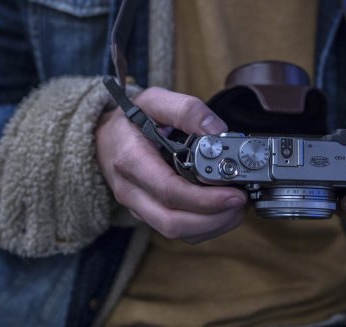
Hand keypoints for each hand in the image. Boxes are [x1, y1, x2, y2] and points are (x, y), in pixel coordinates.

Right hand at [95, 87, 246, 242]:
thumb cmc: (129, 120)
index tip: (235, 193)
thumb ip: (186, 109)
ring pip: (177, 233)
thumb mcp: (153, 100)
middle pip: (173, 222)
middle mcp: (131, 191)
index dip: (205, 199)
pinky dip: (205, 227)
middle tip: (242, 202)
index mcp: (131, 160)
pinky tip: (222, 211)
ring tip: (237, 207)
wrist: (103, 138)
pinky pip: (178, 231)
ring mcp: (138, 207)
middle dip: (214, 218)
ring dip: (213, 226)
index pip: (169, 191)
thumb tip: (217, 131)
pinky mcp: (147, 215)